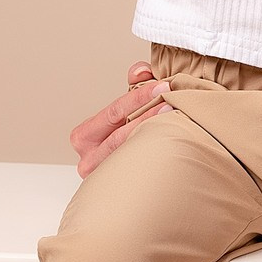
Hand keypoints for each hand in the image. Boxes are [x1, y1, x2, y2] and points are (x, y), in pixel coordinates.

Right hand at [68, 62, 170, 177]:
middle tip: (174, 101)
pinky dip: (158, 155)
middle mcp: (88, 160)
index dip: (138, 97)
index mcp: (84, 137)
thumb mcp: (124, 113)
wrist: (123, 184)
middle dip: (150, 115)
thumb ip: (133, 88)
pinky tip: (175, 144)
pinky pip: (141, 171)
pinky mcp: (119, 191)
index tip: (162, 86)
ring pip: (132, 154)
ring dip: (156, 134)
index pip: (113, 113)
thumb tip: (142, 69)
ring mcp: (103, 179)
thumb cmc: (121, 141)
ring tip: (178, 119)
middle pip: (122, 135)